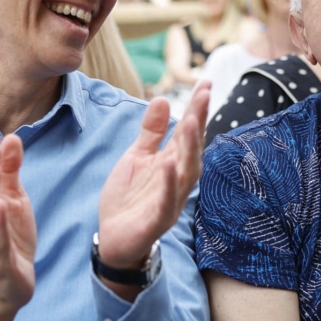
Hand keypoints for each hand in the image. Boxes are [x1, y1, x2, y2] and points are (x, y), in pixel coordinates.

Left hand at [97, 81, 209, 268]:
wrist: (114, 238)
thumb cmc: (129, 197)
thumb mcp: (136, 158)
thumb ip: (151, 132)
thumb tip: (163, 99)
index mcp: (171, 163)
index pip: (188, 132)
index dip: (197, 109)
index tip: (206, 82)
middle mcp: (176, 180)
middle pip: (192, 149)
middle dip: (199, 122)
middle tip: (204, 94)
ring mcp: (169, 201)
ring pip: (186, 174)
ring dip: (190, 150)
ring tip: (190, 123)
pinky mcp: (156, 220)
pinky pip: (166, 201)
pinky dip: (169, 184)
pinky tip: (169, 165)